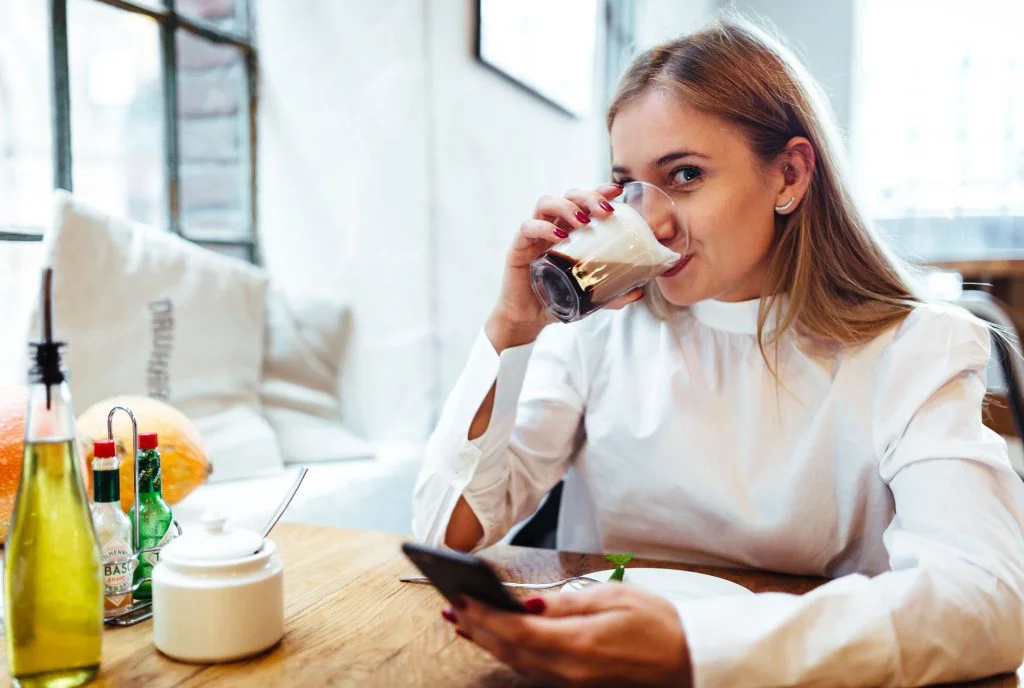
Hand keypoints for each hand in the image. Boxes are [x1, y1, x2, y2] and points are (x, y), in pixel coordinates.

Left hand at [446, 583, 691, 686]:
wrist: (690, 659)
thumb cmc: (660, 625)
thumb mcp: (613, 597)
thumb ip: (565, 602)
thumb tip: (527, 603)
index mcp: (577, 644)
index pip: (516, 630)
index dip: (484, 615)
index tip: (462, 598)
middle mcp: (569, 669)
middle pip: (510, 650)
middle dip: (477, 629)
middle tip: (452, 607)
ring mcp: (573, 680)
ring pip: (518, 662)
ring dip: (488, 642)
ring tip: (465, 623)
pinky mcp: (577, 682)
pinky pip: (533, 669)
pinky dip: (510, 653)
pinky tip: (500, 641)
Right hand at [487, 184, 643, 351]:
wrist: (529, 318)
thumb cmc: (557, 299)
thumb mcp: (590, 296)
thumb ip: (612, 294)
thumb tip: (639, 293)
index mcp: (570, 231)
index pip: (584, 202)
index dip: (600, 191)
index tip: (618, 191)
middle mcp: (552, 227)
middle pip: (568, 195)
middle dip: (588, 197)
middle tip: (605, 211)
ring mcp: (535, 235)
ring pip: (547, 202)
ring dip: (568, 206)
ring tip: (583, 221)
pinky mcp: (518, 246)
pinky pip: (528, 227)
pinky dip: (544, 227)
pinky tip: (559, 235)